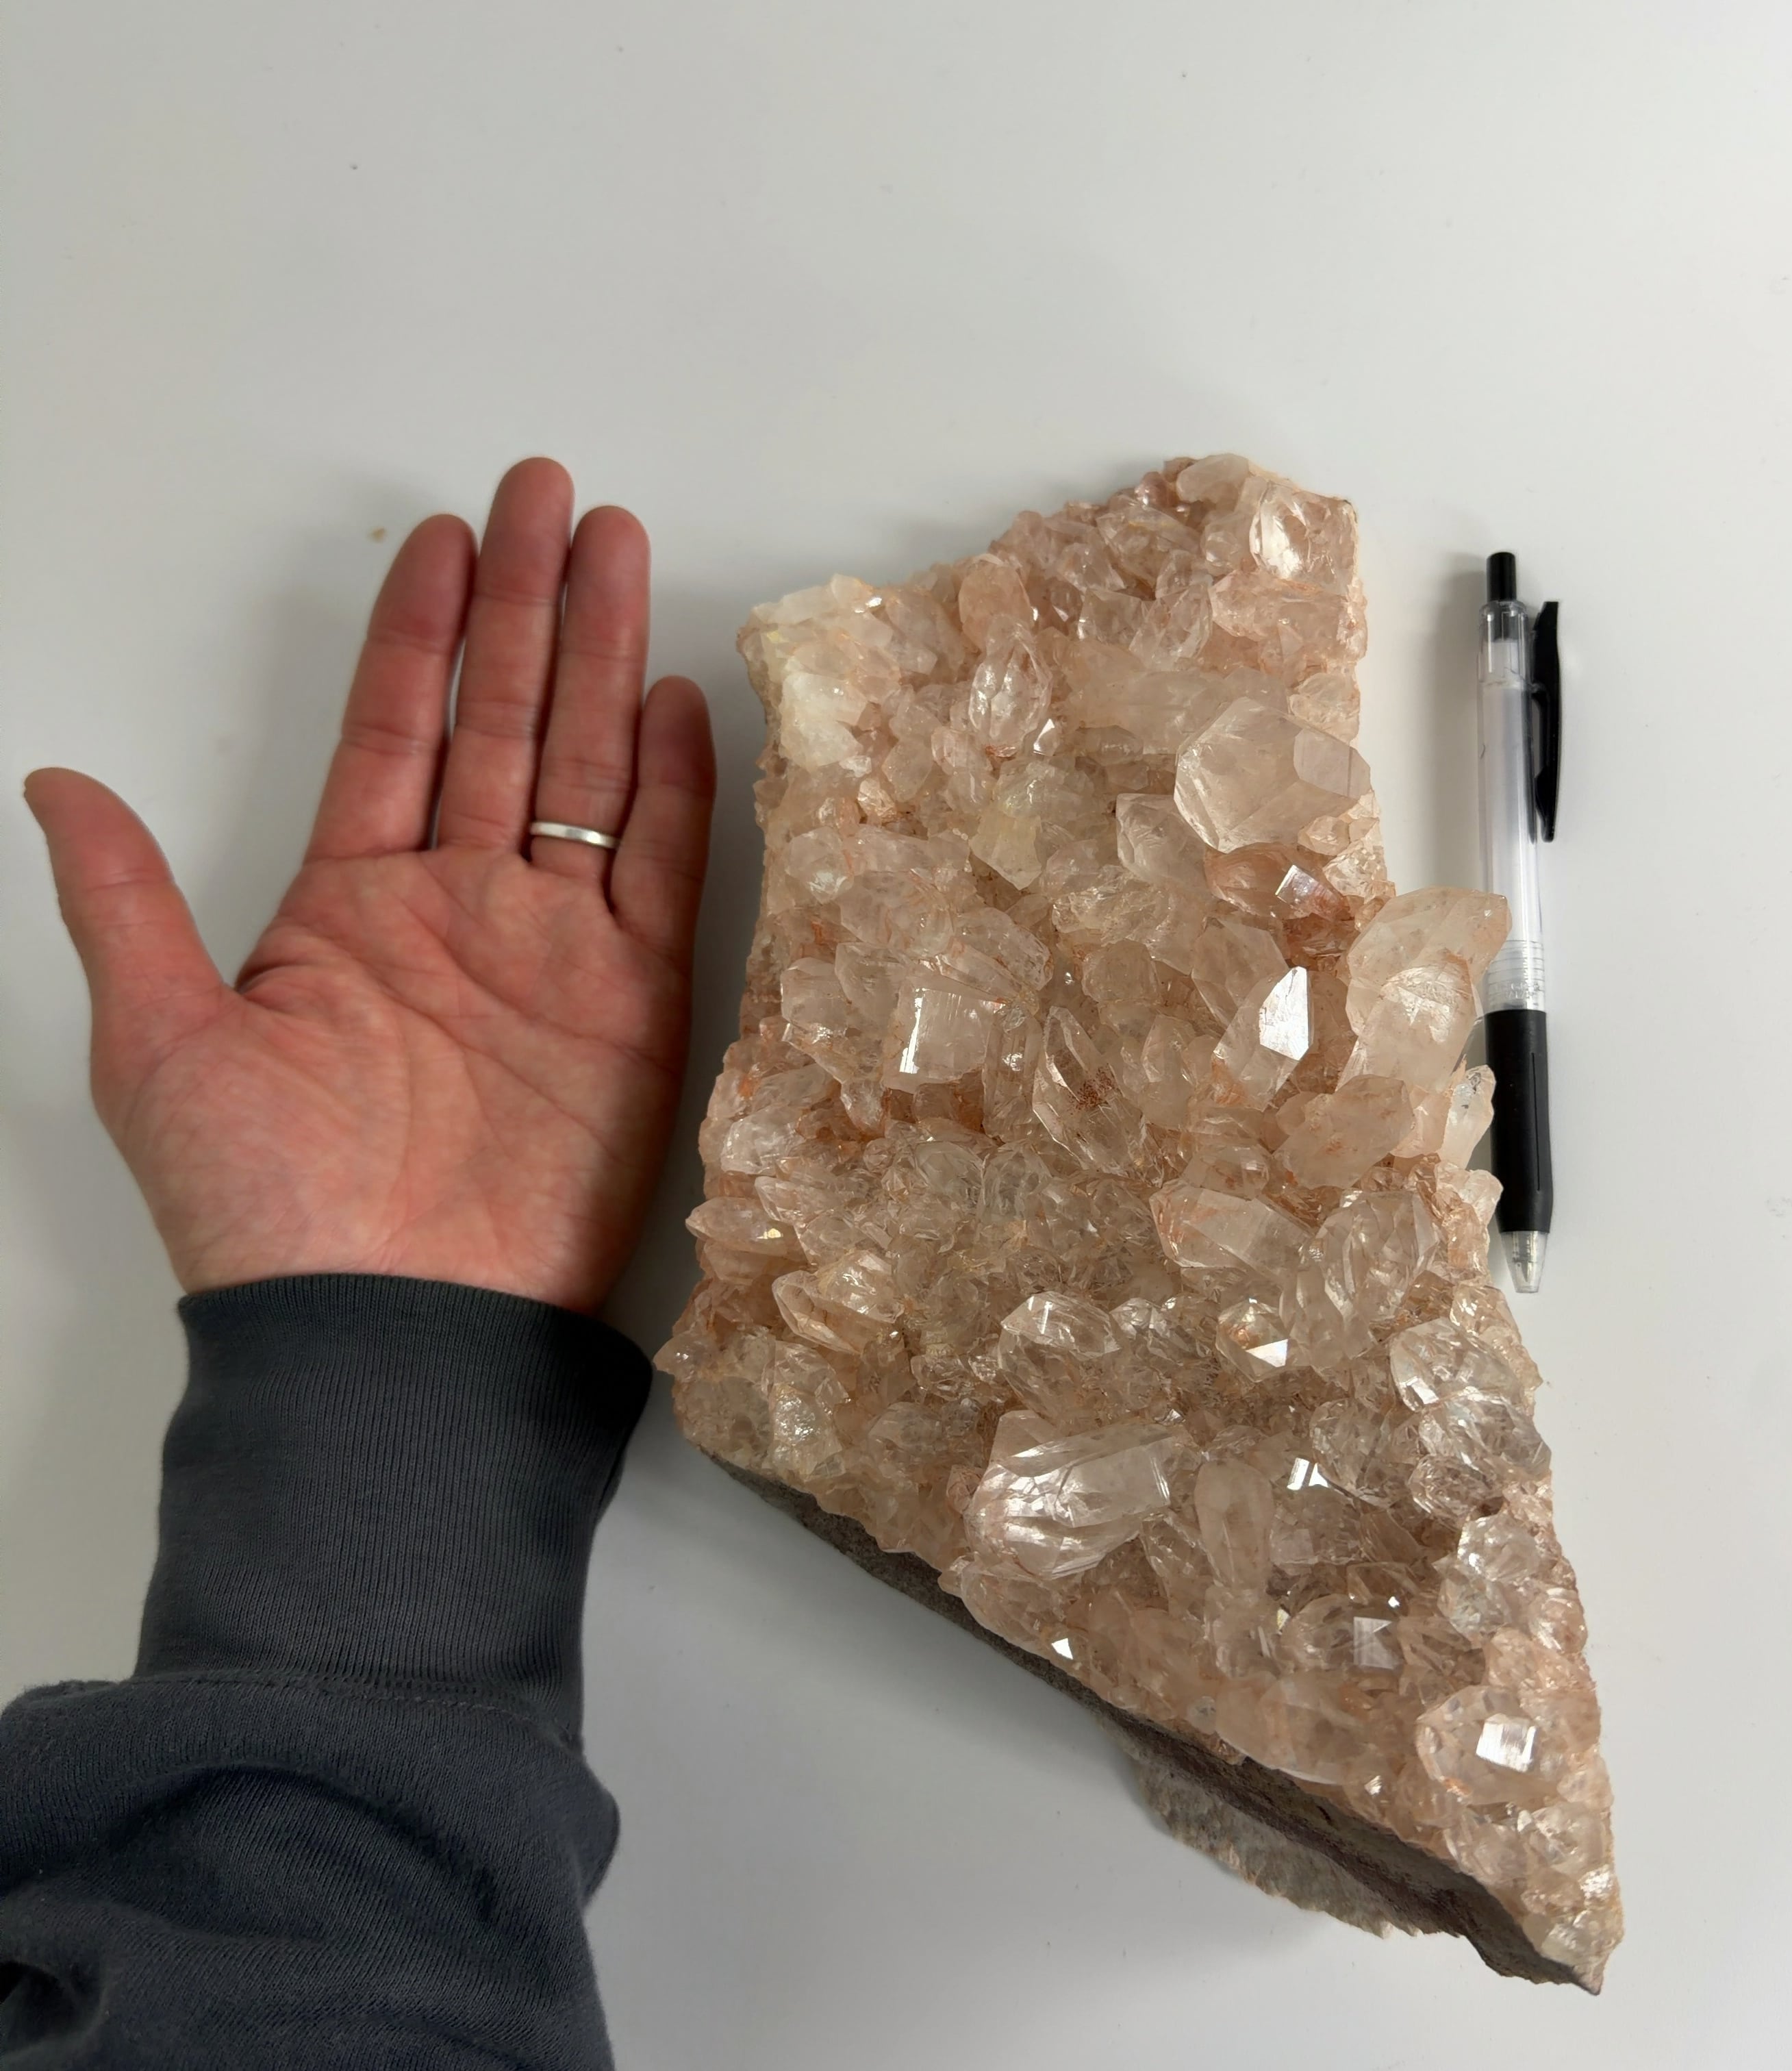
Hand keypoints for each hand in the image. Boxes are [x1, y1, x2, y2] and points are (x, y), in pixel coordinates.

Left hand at [26, 459, 715, 1312]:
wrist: (393, 1329)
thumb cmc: (269, 1203)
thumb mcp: (158, 1045)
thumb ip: (124, 904)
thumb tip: (54, 780)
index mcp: (349, 904)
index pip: (393, 732)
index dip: (418, 632)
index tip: (442, 538)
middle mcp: (460, 907)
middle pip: (503, 724)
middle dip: (526, 606)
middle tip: (549, 494)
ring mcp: (555, 950)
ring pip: (586, 772)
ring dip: (600, 660)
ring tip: (616, 550)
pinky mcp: (637, 1005)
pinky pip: (660, 873)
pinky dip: (672, 790)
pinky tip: (673, 701)